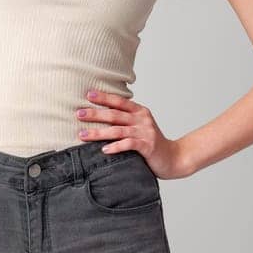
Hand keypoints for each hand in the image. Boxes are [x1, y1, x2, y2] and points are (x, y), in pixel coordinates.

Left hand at [75, 89, 189, 178]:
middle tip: (78, 114)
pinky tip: (104, 150)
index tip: (88, 94)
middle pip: (114, 114)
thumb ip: (125, 121)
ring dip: (98, 132)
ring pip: (117, 130)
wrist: (174, 158)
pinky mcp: (147, 146)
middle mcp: (142, 119)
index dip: (104, 97)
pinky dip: (115, 147)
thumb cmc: (152, 143)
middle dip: (95, 114)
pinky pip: (128, 144)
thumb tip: (100, 116)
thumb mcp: (140, 127)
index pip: (119, 102)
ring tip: (83, 134)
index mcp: (140, 111)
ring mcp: (145, 132)